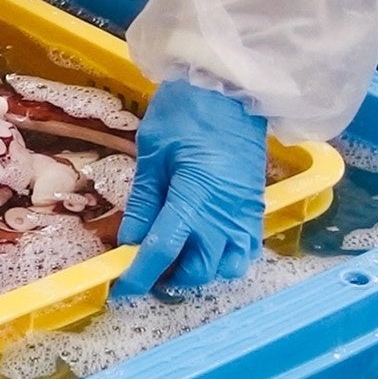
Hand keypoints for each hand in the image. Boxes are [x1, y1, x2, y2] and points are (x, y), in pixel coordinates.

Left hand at [111, 79, 266, 295]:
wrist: (232, 88)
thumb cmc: (186, 111)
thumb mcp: (152, 152)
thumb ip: (143, 201)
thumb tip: (128, 240)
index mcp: (195, 196)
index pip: (163, 250)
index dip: (139, 276)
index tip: (121, 290)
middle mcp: (226, 213)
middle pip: (198, 270)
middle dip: (169, 278)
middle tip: (144, 268)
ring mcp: (245, 213)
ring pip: (227, 269)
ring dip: (199, 273)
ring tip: (174, 259)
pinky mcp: (256, 208)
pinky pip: (245, 252)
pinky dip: (224, 260)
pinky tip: (202, 247)